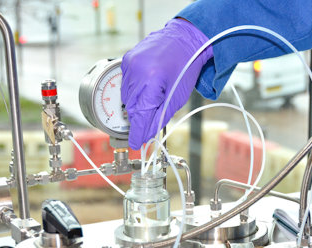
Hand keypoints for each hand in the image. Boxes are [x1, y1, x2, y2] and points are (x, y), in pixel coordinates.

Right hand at [121, 18, 212, 149]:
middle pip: (131, 107)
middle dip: (139, 117)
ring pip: (127, 96)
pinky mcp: (126, 59)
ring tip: (152, 99)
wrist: (185, 39)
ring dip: (136, 104)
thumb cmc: (186, 66)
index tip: (136, 143)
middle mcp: (136, 71)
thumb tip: (147, 133)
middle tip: (147, 124)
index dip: (138, 131)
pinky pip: (126, 83)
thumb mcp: (177, 96)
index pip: (140, 114)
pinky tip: (146, 86)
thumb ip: (160, 116)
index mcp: (151, 81)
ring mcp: (129, 63)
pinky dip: (134, 90)